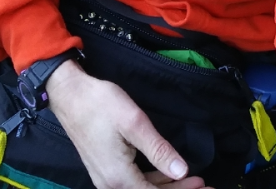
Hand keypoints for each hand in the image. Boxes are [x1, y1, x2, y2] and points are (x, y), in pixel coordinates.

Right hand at [47, 60, 209, 188]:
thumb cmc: (101, 105)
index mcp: (119, 178)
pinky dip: (152, 181)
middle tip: (204, 186)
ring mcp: (105, 179)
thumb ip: (159, 150)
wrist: (69, 95)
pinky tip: (166, 175)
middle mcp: (110, 185)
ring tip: (192, 181)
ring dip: (167, 187)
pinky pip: (132, 184)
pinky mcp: (104, 170)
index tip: (205, 188)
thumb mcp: (135, 123)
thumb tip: (182, 171)